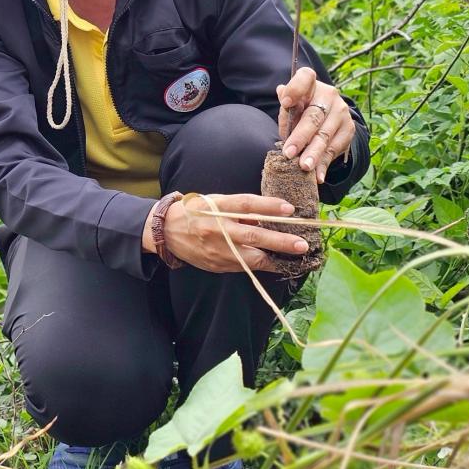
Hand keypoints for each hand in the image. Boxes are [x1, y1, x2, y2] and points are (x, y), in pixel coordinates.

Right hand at [152, 193, 309, 272]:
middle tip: (301, 243)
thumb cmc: (195, 212)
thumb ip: (237, 209)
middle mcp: (217, 229)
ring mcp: (218, 249)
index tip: (289, 209)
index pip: (245, 205)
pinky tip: (277, 262)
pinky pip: (245, 266)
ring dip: (276, 257)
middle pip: (253, 234)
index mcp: (215, 208)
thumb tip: (267, 215)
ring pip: (252, 257)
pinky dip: (262, 265)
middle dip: (280, 240)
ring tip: (296, 256)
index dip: (268, 206)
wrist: (167, 232)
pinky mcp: (218, 264)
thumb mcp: (213, 202)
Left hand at [276, 67, 355, 183]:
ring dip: (314, 154)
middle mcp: (329, 95)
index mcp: (310, 84)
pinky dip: (324, 164)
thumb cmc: (300, 109)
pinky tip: (318, 175)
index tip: (285, 103)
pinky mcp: (349, 129)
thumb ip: (287, 105)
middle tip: (289, 153)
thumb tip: (283, 95)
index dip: (295, 89)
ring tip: (303, 167)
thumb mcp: (291, 105)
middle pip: (314, 116)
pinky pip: (334, 149)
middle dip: (301, 137)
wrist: (325, 116)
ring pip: (325, 136)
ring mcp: (341, 112)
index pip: (305, 78)